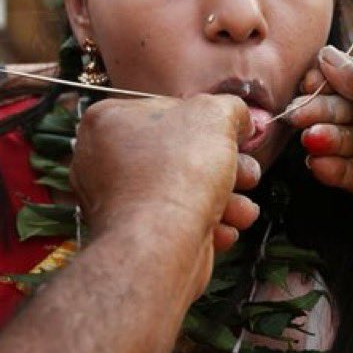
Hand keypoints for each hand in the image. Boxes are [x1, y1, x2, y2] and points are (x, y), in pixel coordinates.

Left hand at [70, 95, 260, 283]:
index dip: (208, 122)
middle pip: (178, 154)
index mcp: (109, 119)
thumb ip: (229, 107)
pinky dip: (204, 226)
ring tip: (244, 210)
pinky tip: (225, 230)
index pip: (167, 110)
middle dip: (224, 168)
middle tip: (248, 175)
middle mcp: (103, 159)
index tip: (235, 137)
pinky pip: (173, 223)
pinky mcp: (132, 235)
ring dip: (223, 199)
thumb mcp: (214, 115)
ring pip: (181, 192)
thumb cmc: (178, 171)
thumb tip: (238, 118)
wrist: (160, 244)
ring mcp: (115, 201)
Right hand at [284, 47, 352, 258]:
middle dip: (321, 107)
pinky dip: (330, 165)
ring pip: (342, 136)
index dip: (334, 75)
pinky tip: (320, 162)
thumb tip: (327, 55)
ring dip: (323, 136)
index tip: (310, 80)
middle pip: (346, 104)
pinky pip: (344, 169)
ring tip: (312, 139)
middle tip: (298, 113)